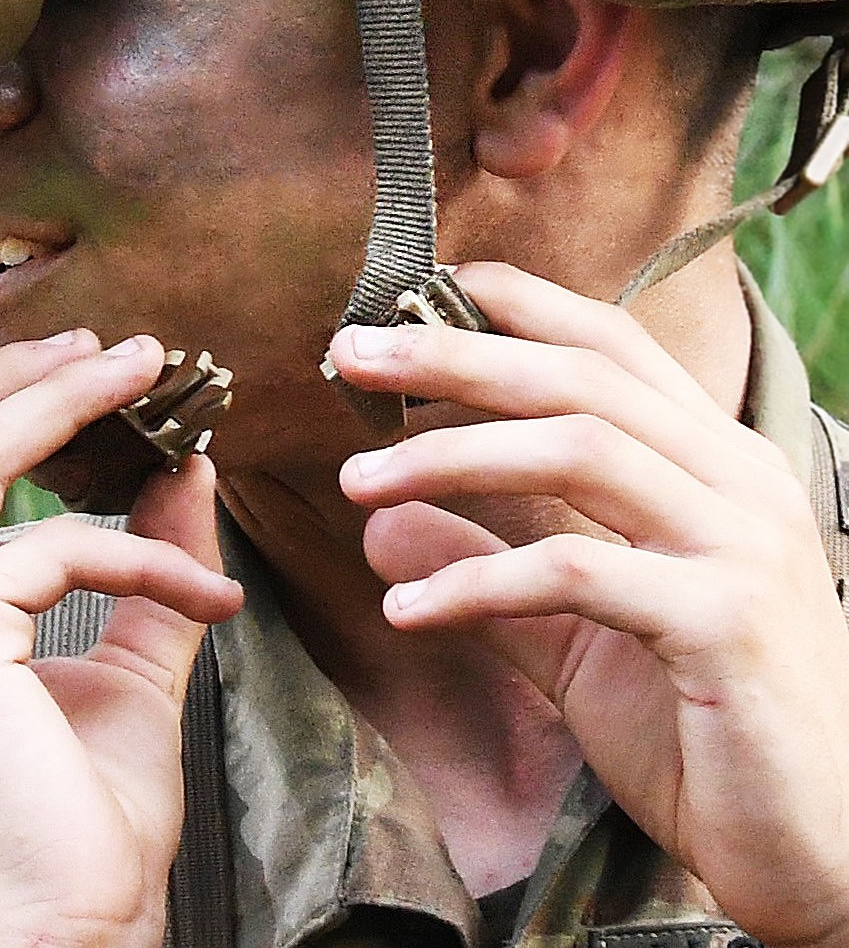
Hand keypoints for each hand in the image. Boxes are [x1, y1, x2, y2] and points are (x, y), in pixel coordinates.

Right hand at [0, 329, 243, 947]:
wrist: (54, 942)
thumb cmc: (75, 835)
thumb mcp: (116, 679)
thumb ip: (141, 573)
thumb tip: (183, 470)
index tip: (61, 378)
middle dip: (2, 383)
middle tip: (104, 347)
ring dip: (53, 404)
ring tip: (140, 372)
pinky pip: (48, 551)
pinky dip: (136, 551)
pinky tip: (207, 589)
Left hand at [332, 263, 848, 947]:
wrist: (818, 853)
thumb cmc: (706, 735)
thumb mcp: (573, 640)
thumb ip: (486, 570)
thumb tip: (382, 522)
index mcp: (716, 466)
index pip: (610, 345)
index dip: (510, 305)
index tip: (406, 295)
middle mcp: (741, 485)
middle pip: (579, 378)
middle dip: (452, 355)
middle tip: (348, 354)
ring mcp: (742, 549)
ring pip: (578, 450)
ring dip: (449, 455)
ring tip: (355, 483)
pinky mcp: (726, 624)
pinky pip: (576, 572)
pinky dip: (477, 580)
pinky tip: (405, 611)